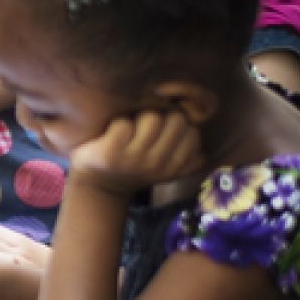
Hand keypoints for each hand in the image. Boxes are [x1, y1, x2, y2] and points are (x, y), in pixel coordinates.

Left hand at [70, 110, 203, 198]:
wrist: (97, 184)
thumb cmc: (133, 167)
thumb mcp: (161, 169)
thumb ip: (183, 160)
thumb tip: (202, 154)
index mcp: (172, 167)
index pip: (193, 134)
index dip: (180, 124)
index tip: (166, 128)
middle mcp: (156, 164)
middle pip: (176, 119)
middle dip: (163, 115)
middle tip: (148, 124)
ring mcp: (134, 159)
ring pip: (152, 118)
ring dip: (140, 117)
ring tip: (132, 128)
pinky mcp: (111, 153)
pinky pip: (124, 124)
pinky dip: (118, 123)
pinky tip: (113, 133)